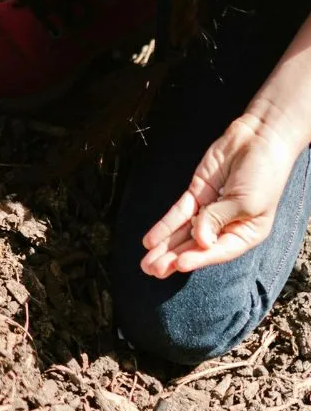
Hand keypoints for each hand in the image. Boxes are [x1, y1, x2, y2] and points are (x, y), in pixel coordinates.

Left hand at [140, 110, 302, 277]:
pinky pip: (179, 213)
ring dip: (165, 247)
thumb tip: (199, 240)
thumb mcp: (246, 202)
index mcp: (246, 234)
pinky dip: (164, 225)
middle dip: (173, 258)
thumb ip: (219, 219)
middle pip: (196, 246)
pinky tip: (150, 240)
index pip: (219, 251)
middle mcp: (226, 226)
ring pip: (184, 233)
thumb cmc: (263, 174)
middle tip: (152, 271)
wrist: (259, 139)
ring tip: (146, 264)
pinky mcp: (197, 193)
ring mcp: (209, 209)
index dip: (198, 258)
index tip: (179, 265)